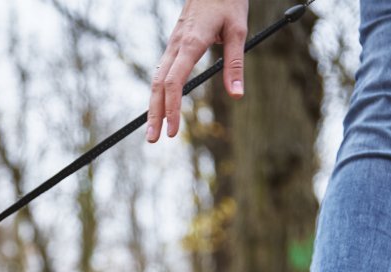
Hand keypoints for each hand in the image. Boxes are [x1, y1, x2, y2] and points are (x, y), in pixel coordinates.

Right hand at [146, 0, 247, 142]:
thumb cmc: (227, 1)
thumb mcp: (238, 30)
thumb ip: (234, 64)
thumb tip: (237, 95)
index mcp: (190, 43)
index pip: (174, 82)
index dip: (171, 108)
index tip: (172, 130)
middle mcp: (175, 46)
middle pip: (158, 86)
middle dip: (154, 114)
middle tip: (152, 139)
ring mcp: (172, 45)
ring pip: (156, 80)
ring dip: (152, 106)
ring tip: (152, 129)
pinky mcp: (173, 44)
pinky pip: (161, 72)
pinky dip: (158, 92)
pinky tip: (159, 106)